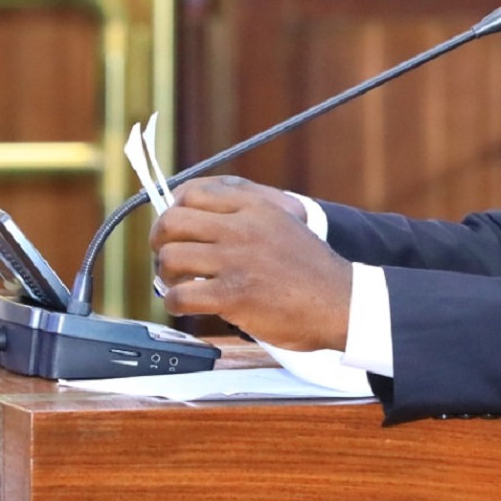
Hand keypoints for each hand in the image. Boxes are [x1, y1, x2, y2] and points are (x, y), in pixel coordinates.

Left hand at [149, 176, 351, 350]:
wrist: (340, 302)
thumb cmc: (312, 270)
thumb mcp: (285, 222)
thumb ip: (249, 213)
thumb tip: (202, 216)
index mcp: (255, 206)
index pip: (192, 193)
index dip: (173, 210)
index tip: (174, 229)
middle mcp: (242, 228)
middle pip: (172, 222)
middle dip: (160, 241)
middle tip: (168, 258)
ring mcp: (236, 260)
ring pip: (171, 257)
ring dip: (166, 274)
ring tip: (178, 284)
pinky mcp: (233, 294)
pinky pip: (181, 295)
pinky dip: (175, 303)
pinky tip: (186, 307)